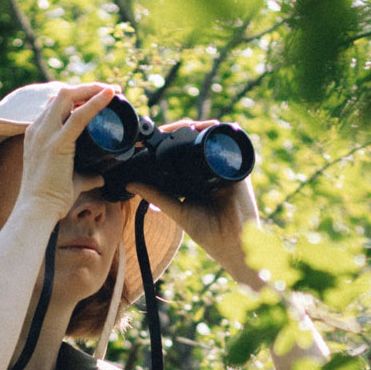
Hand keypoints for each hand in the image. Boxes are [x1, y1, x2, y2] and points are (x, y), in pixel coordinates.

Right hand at [13, 84, 112, 221]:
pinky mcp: (57, 143)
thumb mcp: (70, 181)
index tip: (98, 99)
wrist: (37, 210)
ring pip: (68, 96)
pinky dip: (96, 103)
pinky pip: (79, 116)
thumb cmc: (50, 198)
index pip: (56, 105)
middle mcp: (38, 129)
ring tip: (113, 90)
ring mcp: (45, 134)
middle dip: (88, 88)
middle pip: (62, 94)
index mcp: (37, 133)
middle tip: (111, 90)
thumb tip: (99, 178)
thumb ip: (86, 176)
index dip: (78, 97)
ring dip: (92, 89)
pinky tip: (110, 96)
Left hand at [128, 121, 266, 286]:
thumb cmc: (209, 234)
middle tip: (166, 128)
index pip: (181, 157)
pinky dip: (220, 135)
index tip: (153, 138)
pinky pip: (231, 147)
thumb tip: (131, 183)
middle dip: (183, 132)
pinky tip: (209, 126)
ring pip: (211, 142)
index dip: (169, 145)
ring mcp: (225, 170)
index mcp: (197, 182)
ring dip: (200, 129)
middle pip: (196, 145)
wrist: (234, 245)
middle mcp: (211, 173)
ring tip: (185, 124)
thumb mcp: (178, 211)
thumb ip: (156, 195)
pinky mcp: (239, 170)